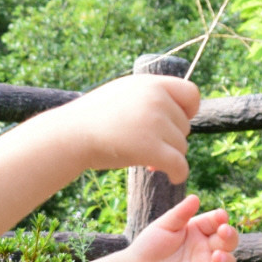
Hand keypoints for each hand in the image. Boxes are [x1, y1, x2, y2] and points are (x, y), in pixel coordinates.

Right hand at [54, 74, 198, 179]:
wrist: (70, 134)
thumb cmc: (92, 117)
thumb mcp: (123, 93)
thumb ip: (149, 96)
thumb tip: (175, 107)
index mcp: (151, 83)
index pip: (191, 93)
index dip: (188, 111)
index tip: (175, 123)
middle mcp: (156, 99)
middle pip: (185, 126)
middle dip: (171, 139)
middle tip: (148, 147)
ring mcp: (155, 122)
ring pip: (182, 147)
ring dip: (168, 156)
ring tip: (145, 159)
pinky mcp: (151, 148)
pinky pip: (180, 165)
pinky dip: (178, 174)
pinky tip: (171, 177)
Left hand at [126, 195, 238, 261]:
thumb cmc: (150, 244)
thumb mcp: (164, 226)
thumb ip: (180, 214)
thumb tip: (195, 197)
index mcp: (200, 230)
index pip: (217, 222)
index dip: (221, 219)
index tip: (221, 217)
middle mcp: (207, 248)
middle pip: (228, 242)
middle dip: (230, 236)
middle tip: (224, 232)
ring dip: (227, 260)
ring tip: (217, 257)